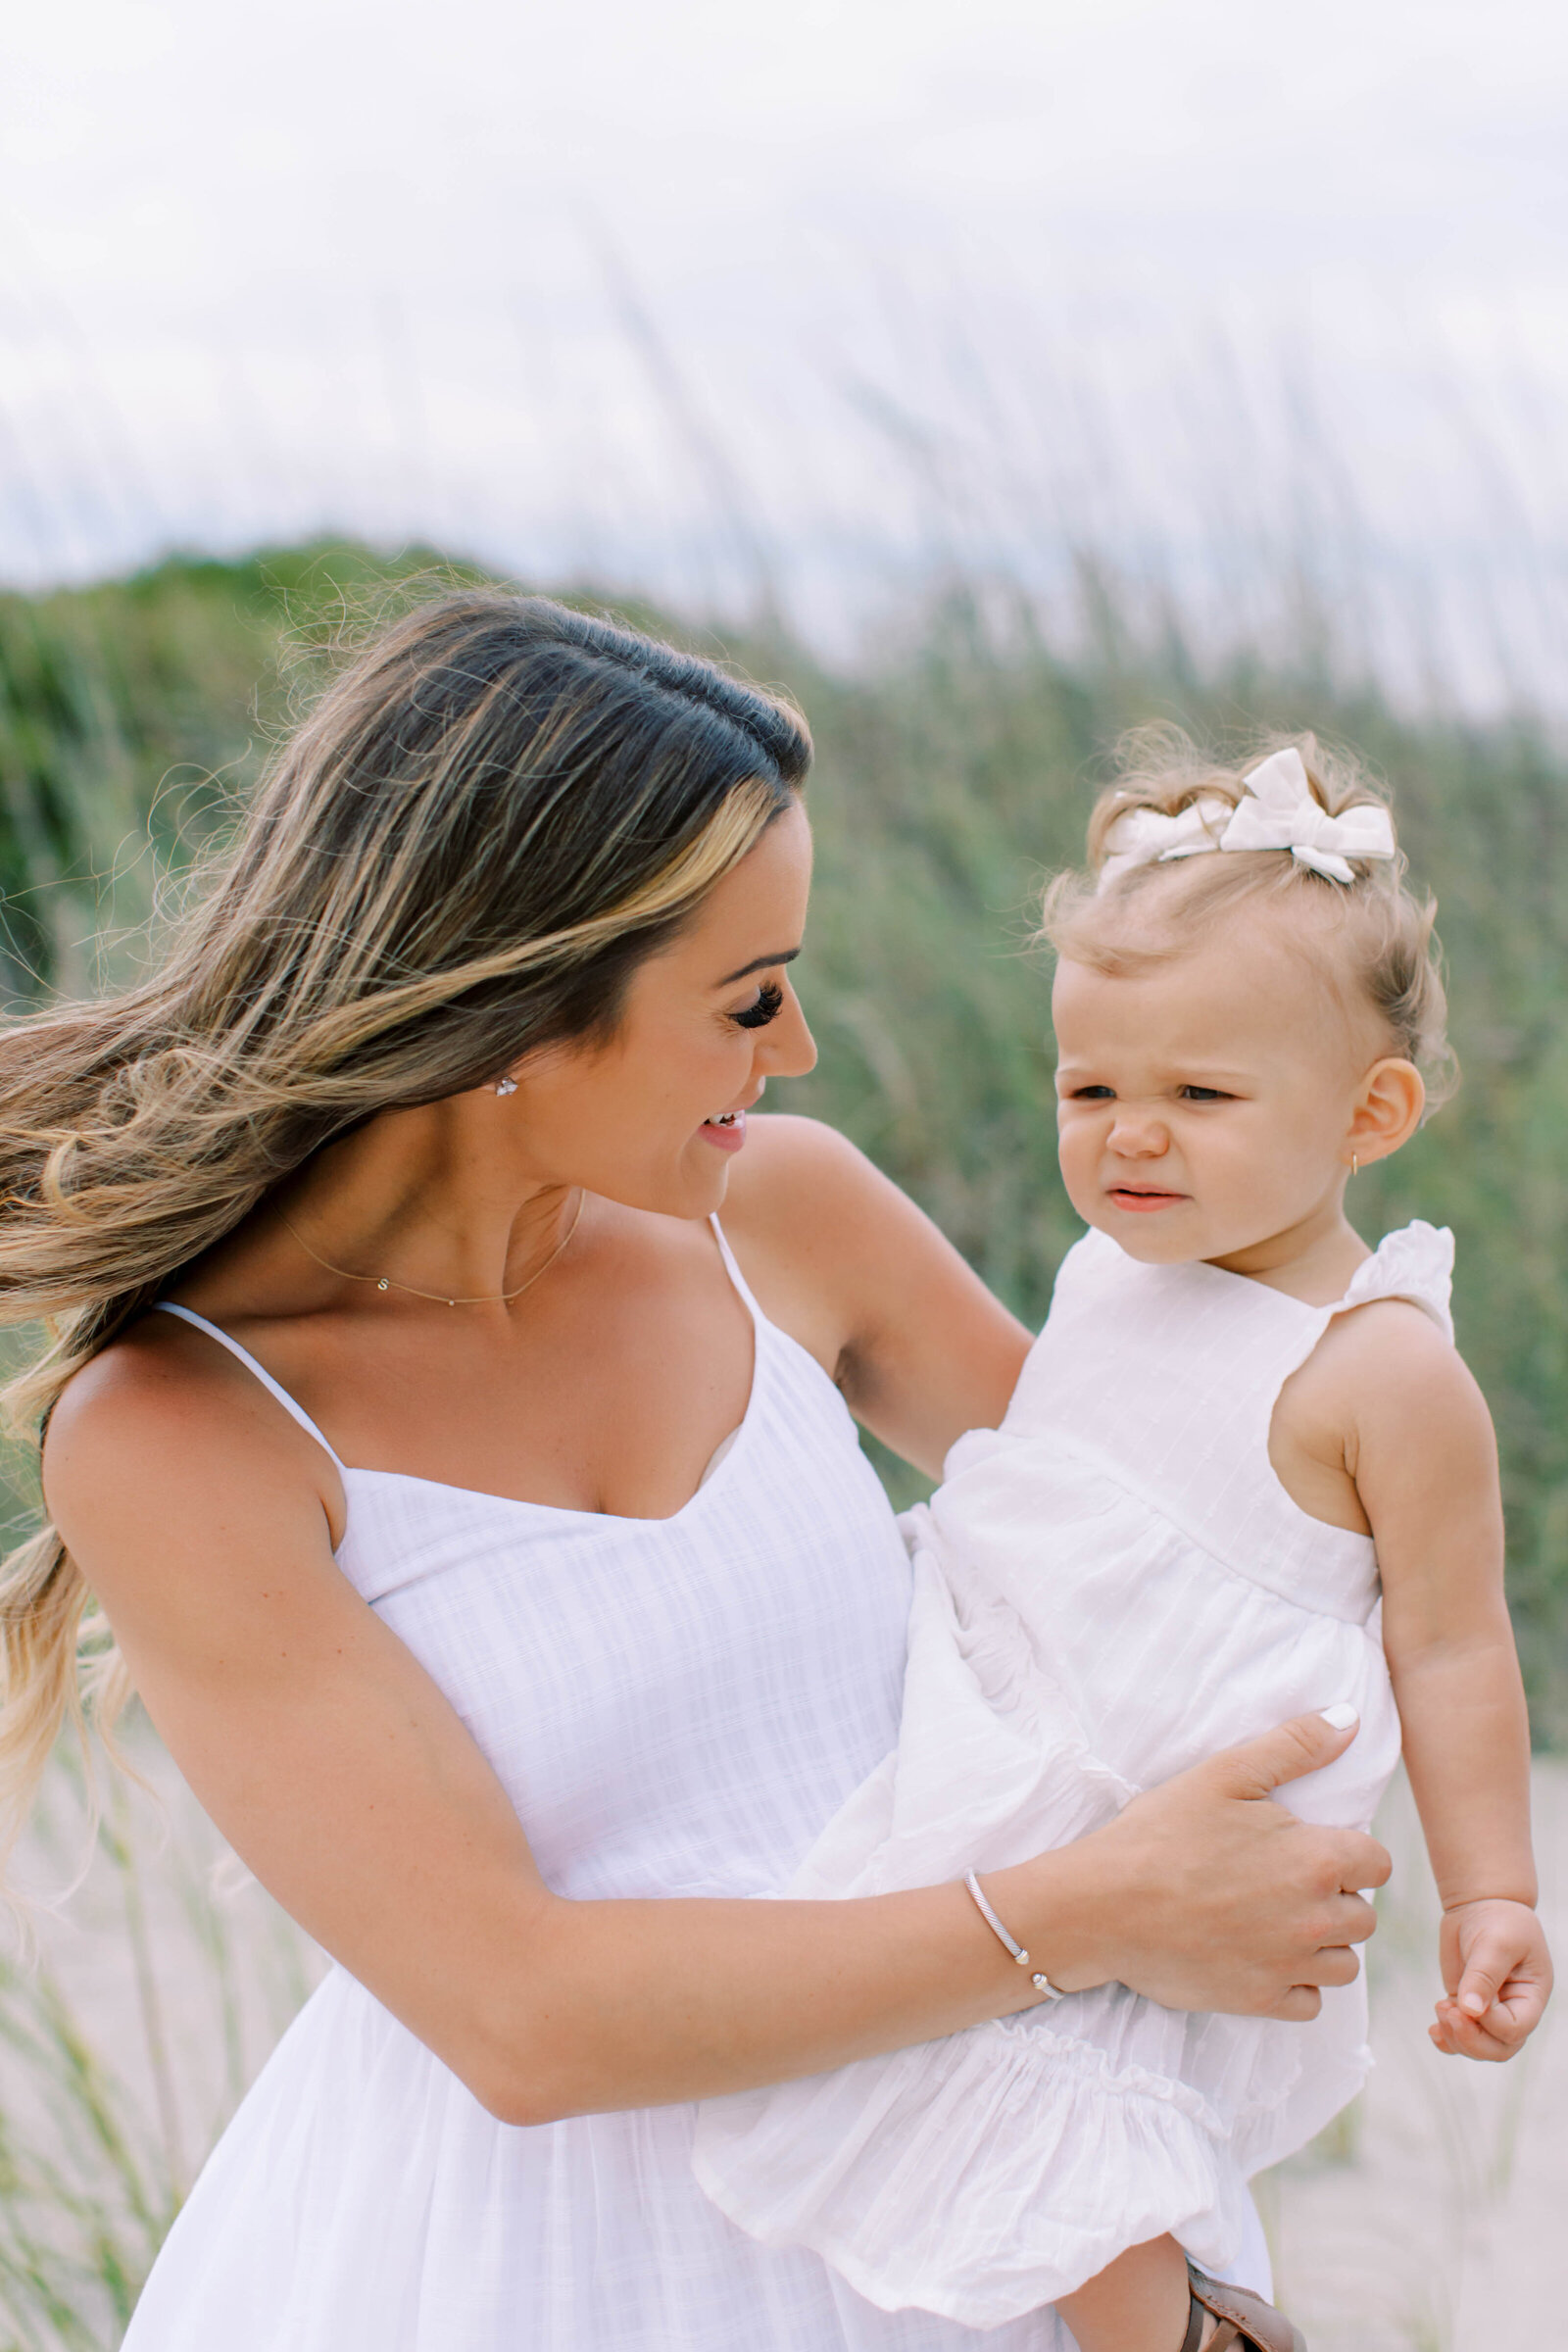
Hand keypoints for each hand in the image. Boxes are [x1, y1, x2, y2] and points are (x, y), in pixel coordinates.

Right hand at [1032, 1708, 1390, 2020]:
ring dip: (1322, 1944)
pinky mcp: (1261, 2002)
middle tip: (1284, 1881)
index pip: (1378, 1864)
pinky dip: (1295, 1983)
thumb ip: (1295, 1746)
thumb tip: (1349, 1720)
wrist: (1104, 1904)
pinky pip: (1310, 2003)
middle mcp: (1316, 1920)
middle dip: (1335, 1898)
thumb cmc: (1162, 1833)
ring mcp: (1289, 1966)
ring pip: (1343, 1965)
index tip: (1310, 1847)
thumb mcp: (1225, 1773)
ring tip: (1276, 1920)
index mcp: (1317, 1861)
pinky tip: (1261, 1955)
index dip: (1349, 1852)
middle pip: (1364, 1917)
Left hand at [1430, 1898, 1551, 2060]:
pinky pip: (1461, 2035)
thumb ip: (1484, 1976)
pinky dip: (1447, 2039)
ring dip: (1456, 2038)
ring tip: (1440, 2008)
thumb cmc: (1500, 1920)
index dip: (1490, 2023)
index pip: (1515, 2028)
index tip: (1467, 2000)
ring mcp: (1490, 2010)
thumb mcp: (1497, 1943)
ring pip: (1479, 2047)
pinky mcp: (1467, 2005)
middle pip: (1499, 2048)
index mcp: (1531, 1996)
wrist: (1482, 1905)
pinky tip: (1434, 2031)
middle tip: (1448, 2013)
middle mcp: (1514, 2009)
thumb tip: (1470, 2011)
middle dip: (1472, 2041)